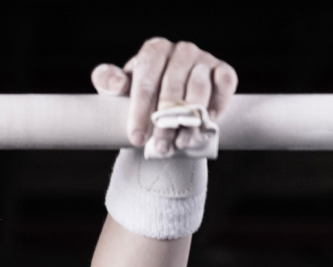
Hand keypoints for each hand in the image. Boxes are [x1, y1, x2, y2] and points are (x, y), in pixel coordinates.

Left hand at [91, 38, 236, 157]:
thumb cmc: (139, 95)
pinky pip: (225, 83)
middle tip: (159, 149)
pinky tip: (208, 123)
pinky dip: (219, 102)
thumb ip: (107, 81)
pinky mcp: (222, 70)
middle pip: (172, 89)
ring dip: (191, 119)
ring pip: (199, 88)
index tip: (135, 138)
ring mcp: (204, 59)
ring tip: (181, 143)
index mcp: (154, 51)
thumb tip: (117, 84)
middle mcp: (181, 51)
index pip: (146, 81)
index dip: (140, 112)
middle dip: (165, 123)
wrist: (167, 102)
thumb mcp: (117, 90)